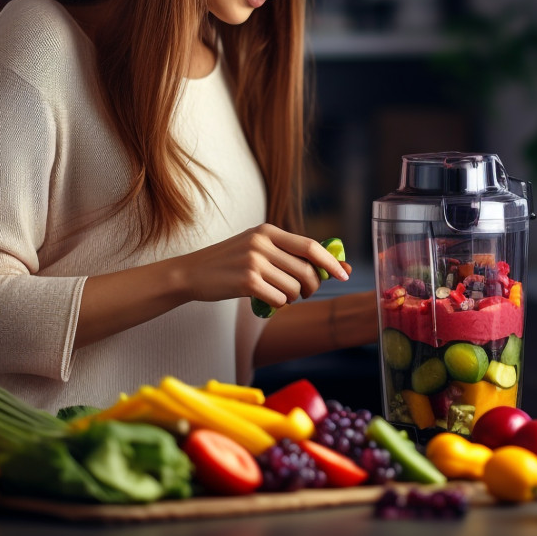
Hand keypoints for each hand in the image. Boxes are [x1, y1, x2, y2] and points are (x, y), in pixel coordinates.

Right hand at [177, 224, 349, 307]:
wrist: (192, 272)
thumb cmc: (231, 262)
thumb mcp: (258, 247)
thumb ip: (291, 254)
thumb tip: (337, 266)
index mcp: (268, 231)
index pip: (310, 246)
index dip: (330, 263)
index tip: (344, 274)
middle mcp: (262, 243)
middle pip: (306, 271)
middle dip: (312, 287)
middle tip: (305, 293)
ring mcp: (254, 262)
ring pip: (294, 288)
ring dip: (292, 298)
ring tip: (278, 294)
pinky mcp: (246, 282)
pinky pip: (279, 300)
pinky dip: (278, 304)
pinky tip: (266, 299)